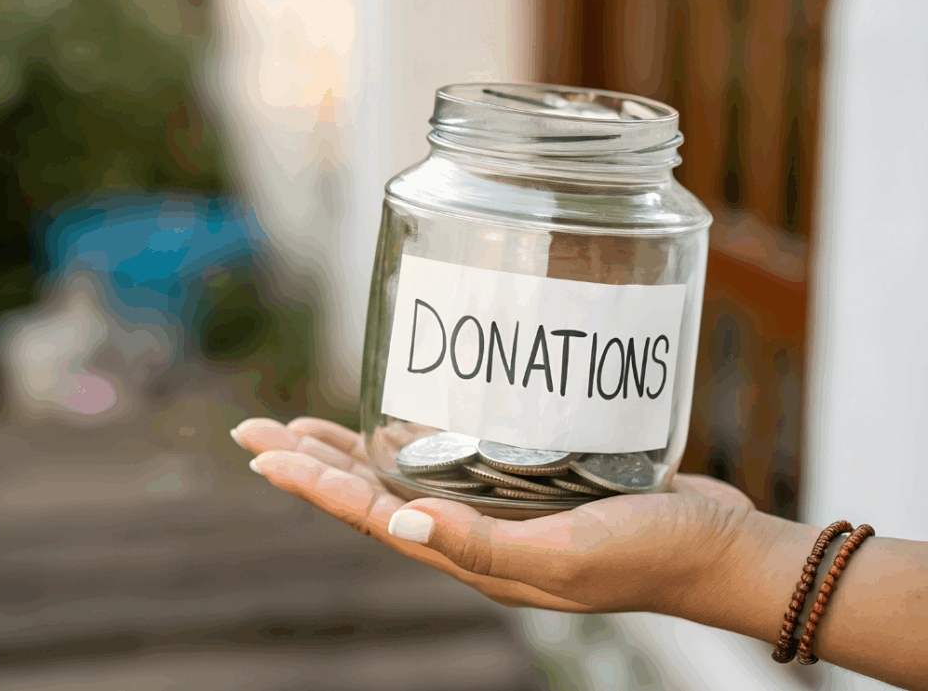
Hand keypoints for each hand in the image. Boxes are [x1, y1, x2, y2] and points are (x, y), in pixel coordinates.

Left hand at [231, 417, 755, 615]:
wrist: (714, 547)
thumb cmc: (650, 555)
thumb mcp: (565, 559)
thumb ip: (481, 546)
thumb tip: (397, 521)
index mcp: (472, 558)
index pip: (370, 517)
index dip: (311, 485)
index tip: (261, 450)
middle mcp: (474, 532)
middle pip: (371, 495)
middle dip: (312, 464)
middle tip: (257, 430)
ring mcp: (500, 506)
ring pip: (405, 473)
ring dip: (352, 450)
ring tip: (305, 427)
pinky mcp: (530, 479)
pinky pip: (456, 454)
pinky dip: (419, 433)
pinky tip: (404, 413)